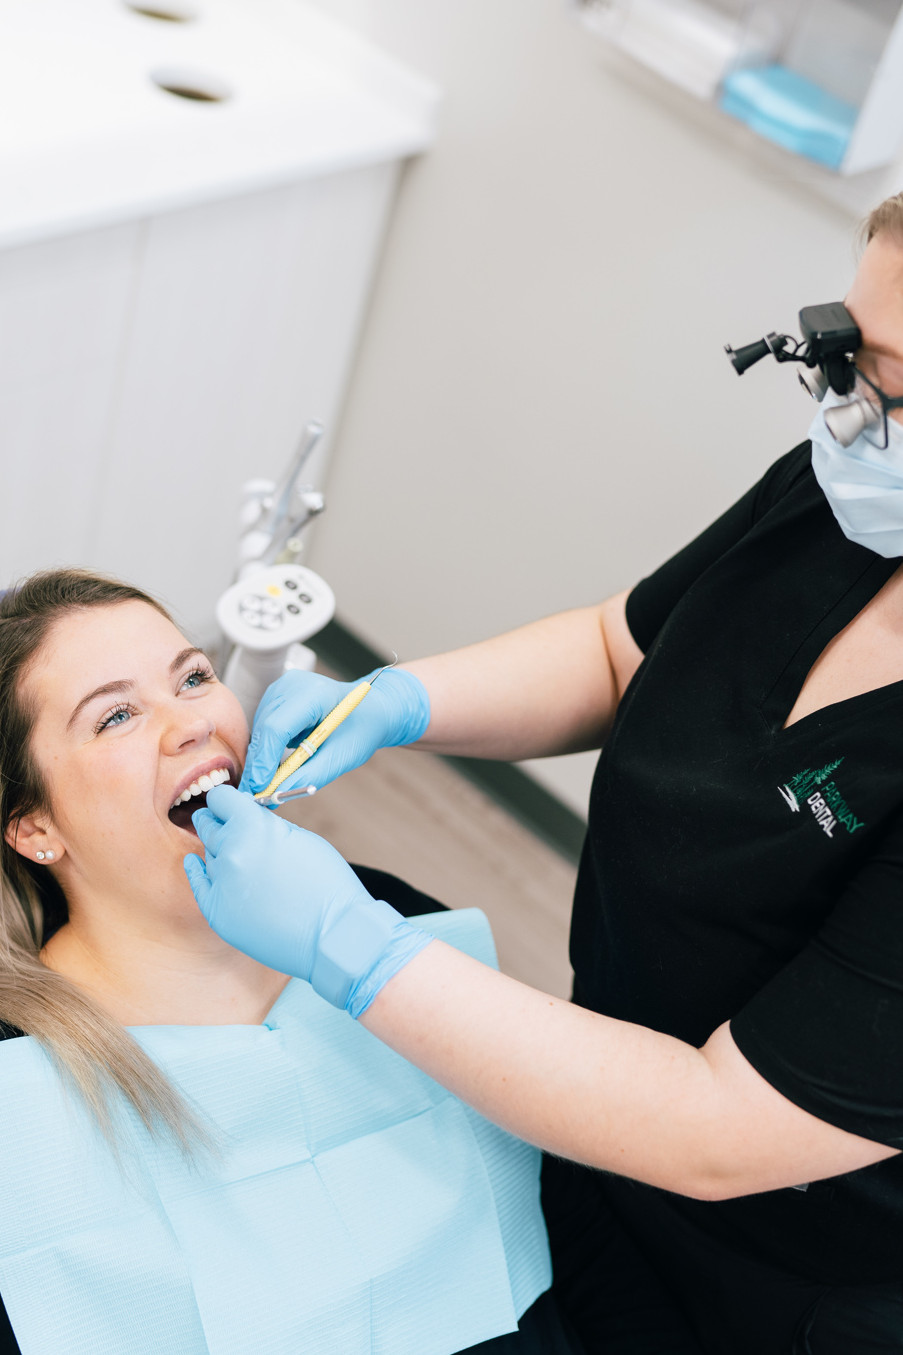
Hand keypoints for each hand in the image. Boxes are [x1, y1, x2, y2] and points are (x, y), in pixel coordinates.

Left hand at [184, 784, 429, 1015]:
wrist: (332, 935)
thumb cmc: (327, 884)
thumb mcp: (301, 837)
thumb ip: (267, 825)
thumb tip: (247, 818)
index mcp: (252, 826)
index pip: (220, 798)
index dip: (227, 800)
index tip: (230, 805)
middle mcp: (231, 852)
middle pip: (207, 825)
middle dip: (218, 822)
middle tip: (225, 824)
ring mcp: (221, 884)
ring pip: (208, 854)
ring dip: (220, 851)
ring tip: (242, 859)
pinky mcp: (217, 912)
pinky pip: (198, 883)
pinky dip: (198, 871)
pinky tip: (196, 863)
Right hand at [238, 668, 429, 795]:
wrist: (370, 709)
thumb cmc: (360, 730)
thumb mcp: (341, 757)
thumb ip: (308, 776)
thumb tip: (275, 797)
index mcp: (314, 694)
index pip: (277, 728)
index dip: (264, 760)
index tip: (258, 788)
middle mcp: (291, 685)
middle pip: (263, 728)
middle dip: (258, 764)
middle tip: (256, 795)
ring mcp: (281, 687)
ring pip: (258, 729)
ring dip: (261, 757)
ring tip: (268, 782)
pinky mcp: (275, 696)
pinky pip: (261, 726)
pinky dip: (265, 748)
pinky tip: (275, 763)